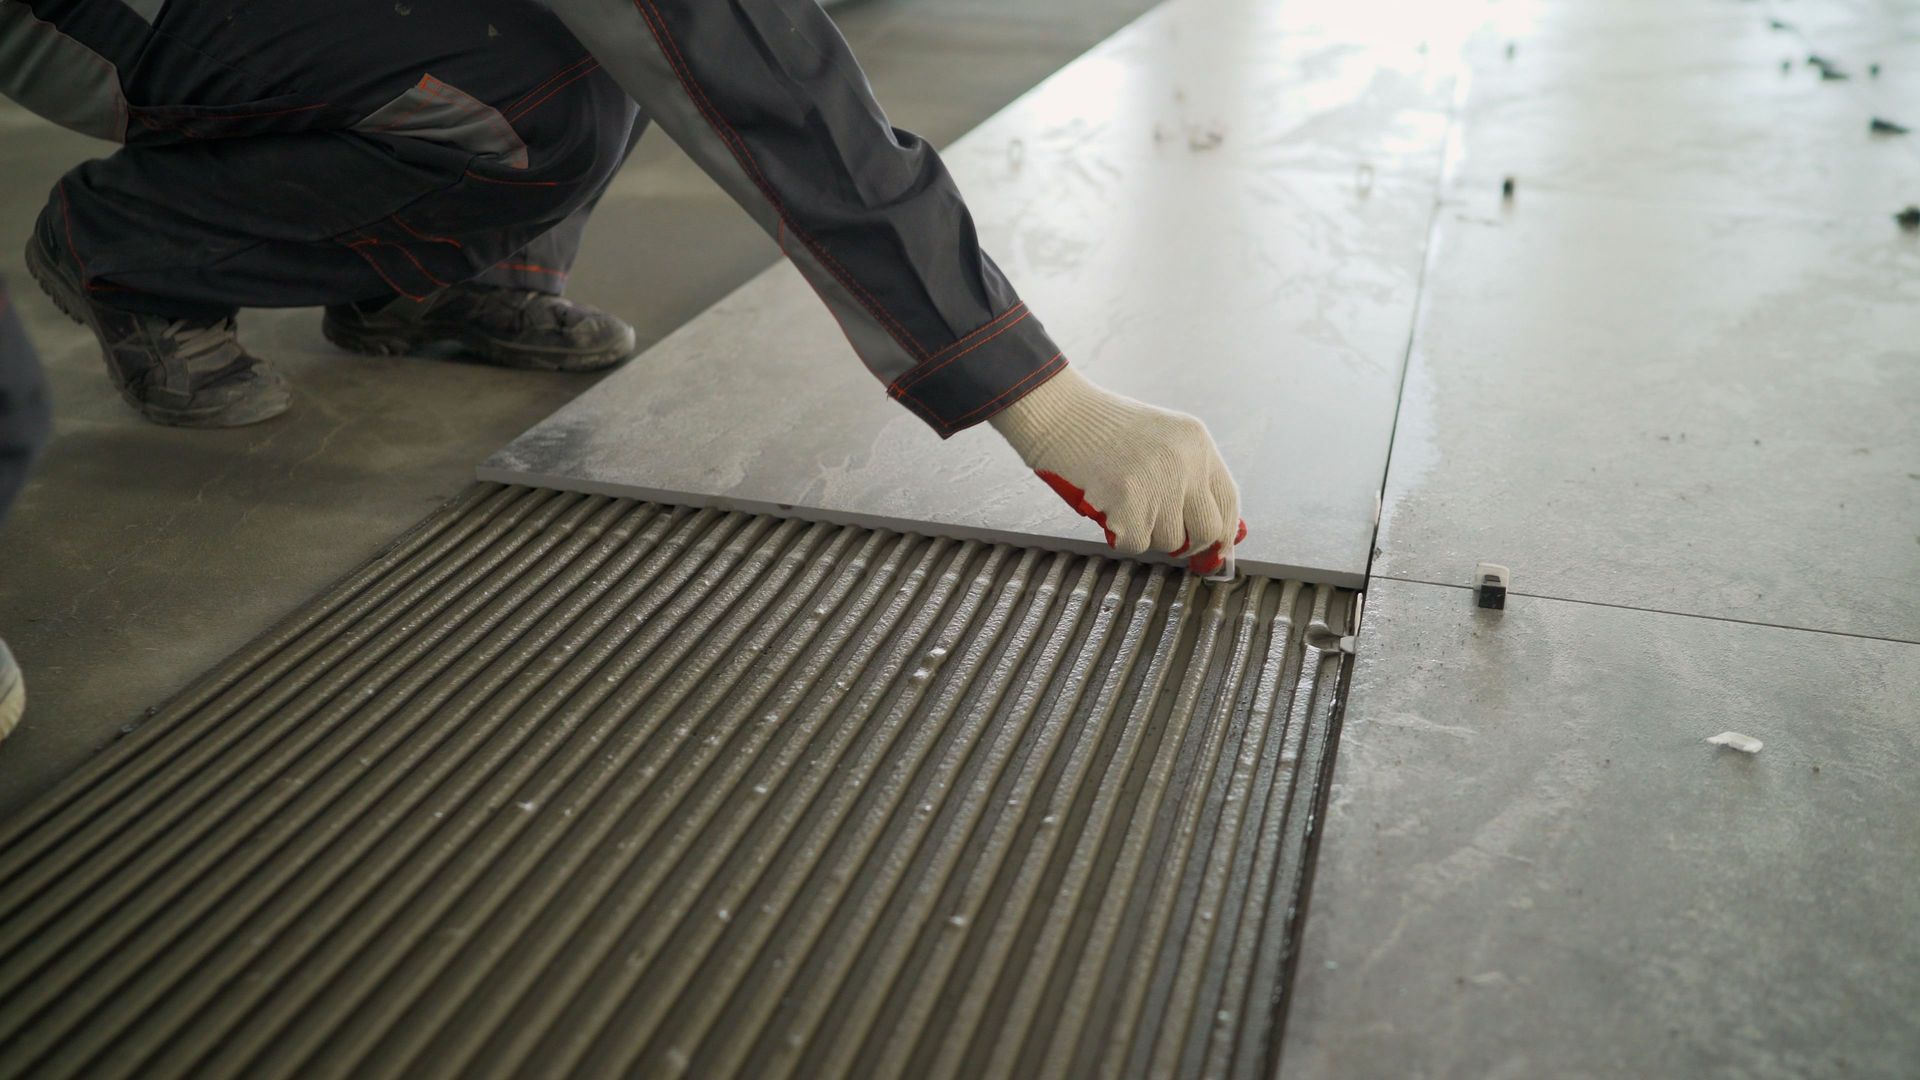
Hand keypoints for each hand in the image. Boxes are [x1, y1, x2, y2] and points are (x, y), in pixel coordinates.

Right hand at [990, 365, 1245, 575]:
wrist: (1059, 412)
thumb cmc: (1101, 429)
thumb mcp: (1160, 440)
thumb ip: (1187, 478)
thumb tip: (1214, 535)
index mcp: (1197, 444)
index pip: (1229, 501)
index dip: (1224, 533)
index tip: (1215, 550)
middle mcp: (1186, 463)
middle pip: (1208, 531)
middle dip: (1189, 545)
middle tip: (1164, 535)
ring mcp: (1159, 483)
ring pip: (1169, 542)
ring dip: (1145, 533)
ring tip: (1123, 502)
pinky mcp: (1130, 503)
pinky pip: (1136, 544)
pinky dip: (1119, 534)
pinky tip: (1108, 506)